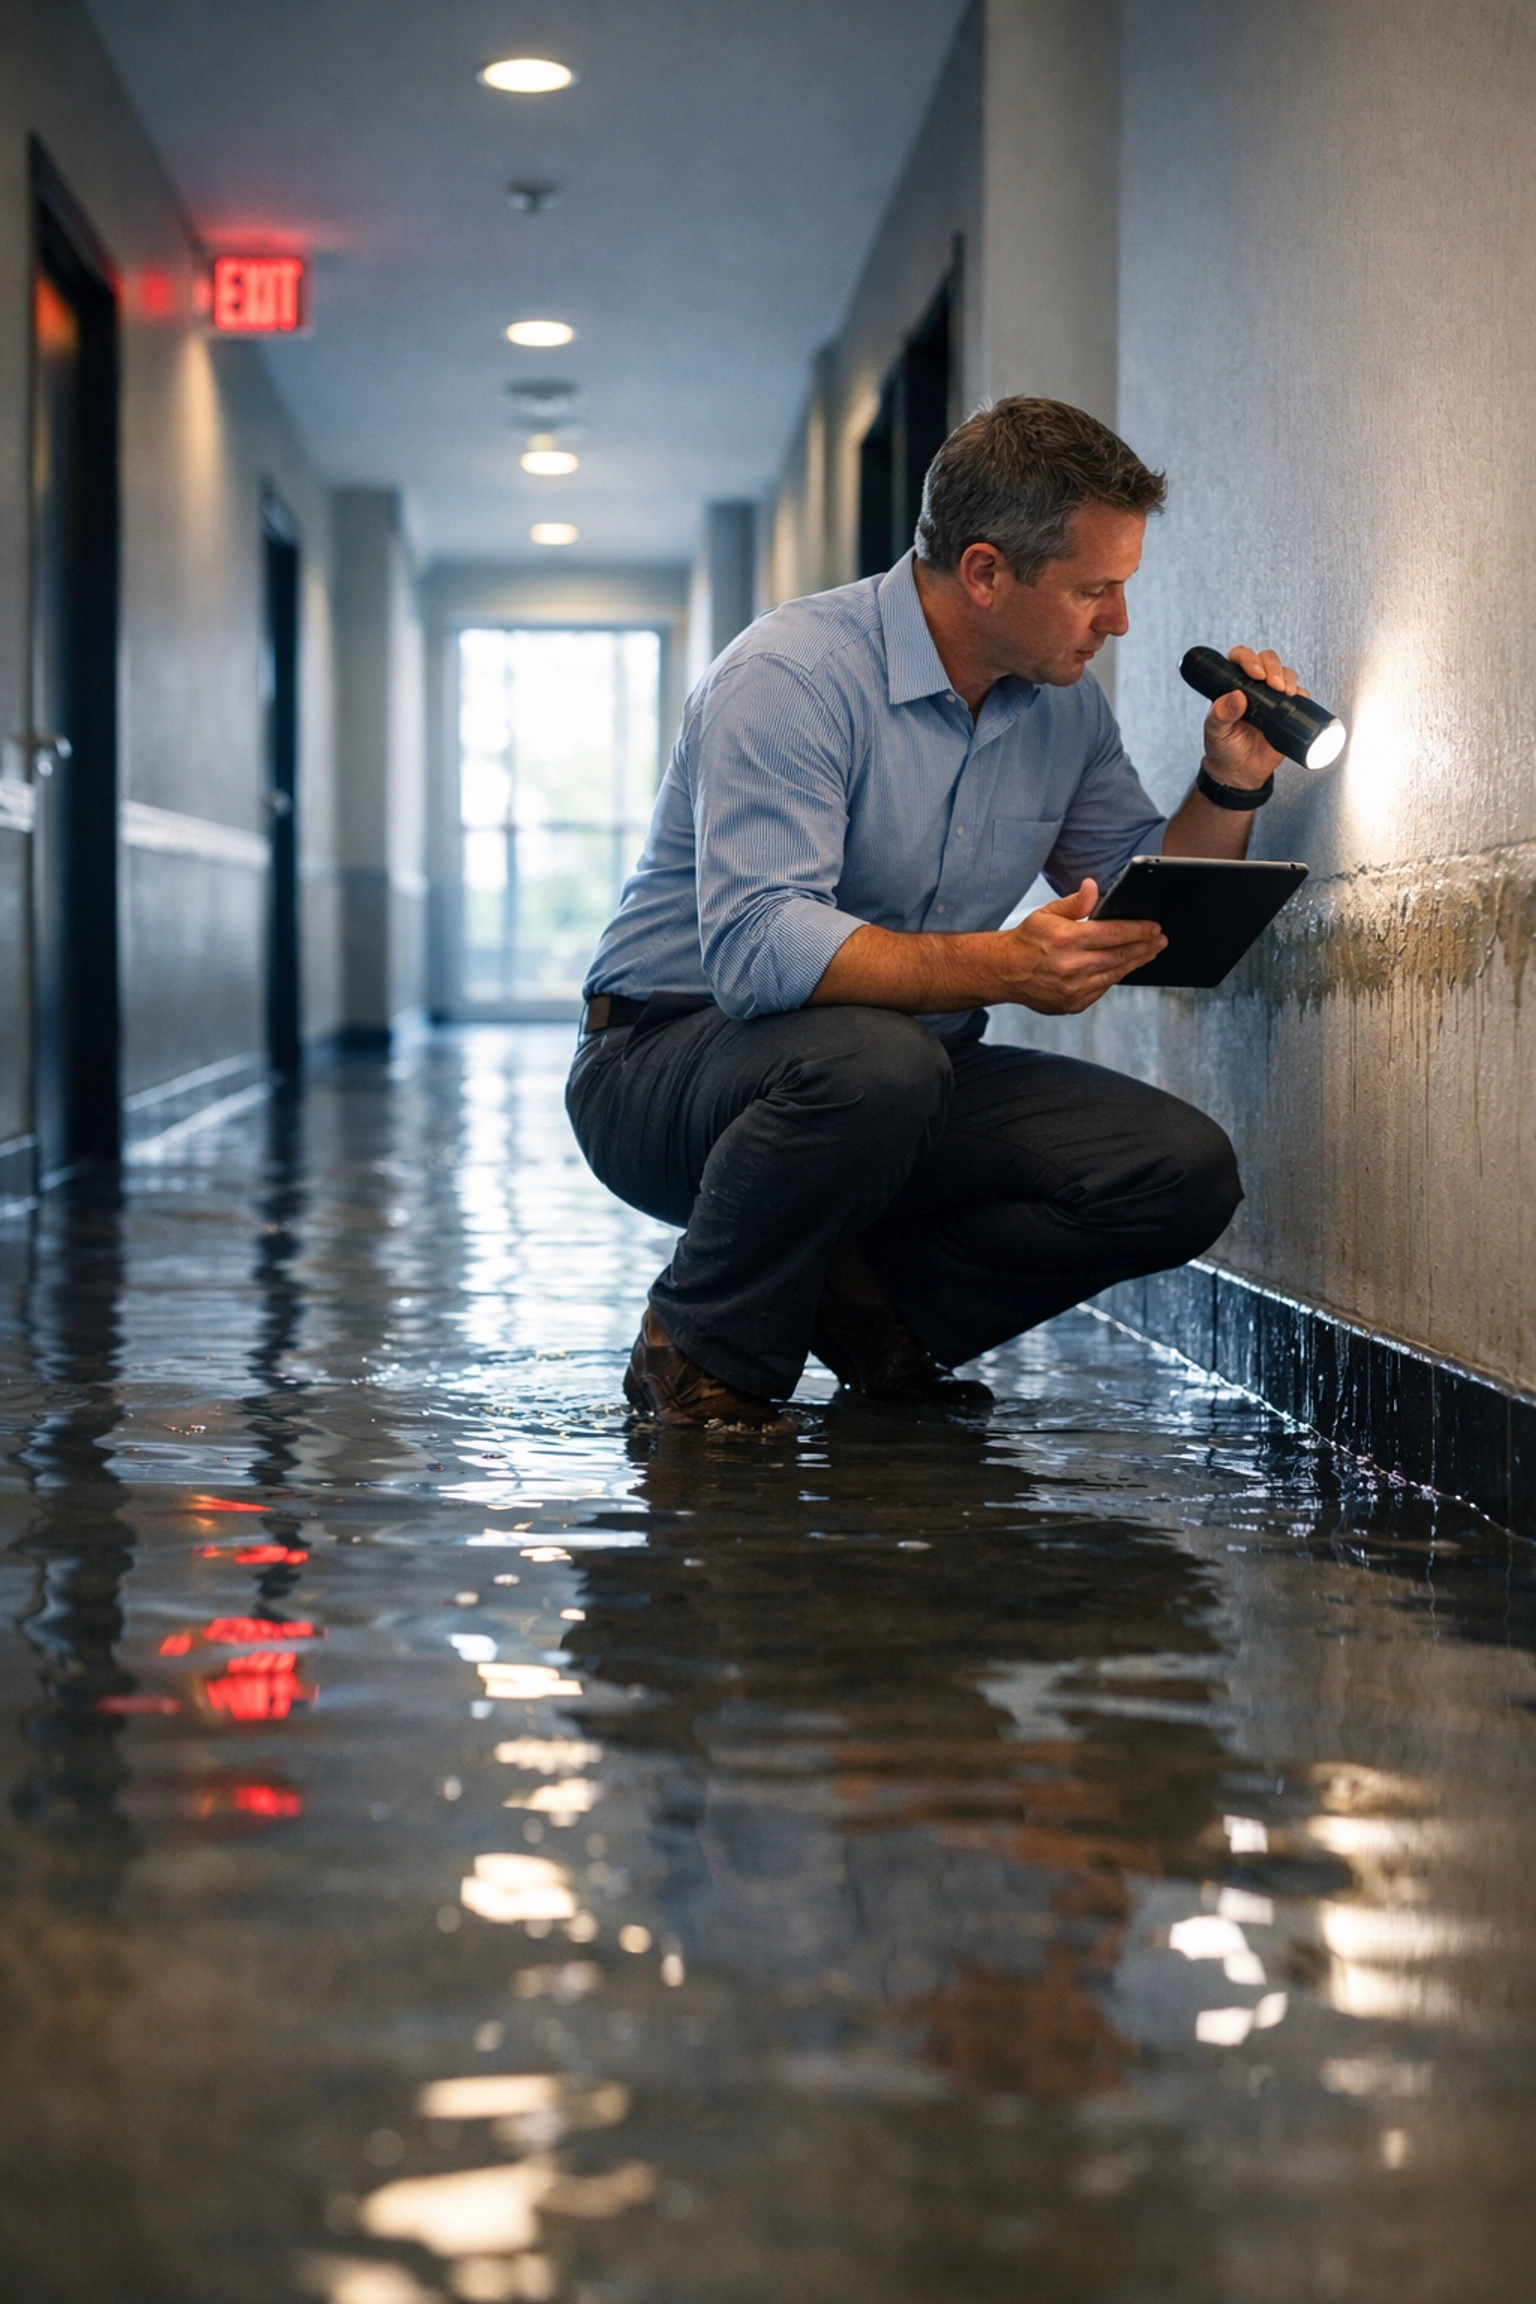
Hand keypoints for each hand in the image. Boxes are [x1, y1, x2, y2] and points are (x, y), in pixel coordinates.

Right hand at [999, 880, 1165, 1014]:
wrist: (1004, 972)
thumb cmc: (1027, 939)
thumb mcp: (1047, 913)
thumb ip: (1075, 902)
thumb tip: (1093, 887)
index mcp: (1066, 939)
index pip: (1114, 933)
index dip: (1139, 930)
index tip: (1155, 927)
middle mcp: (1071, 966)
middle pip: (1120, 955)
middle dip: (1145, 947)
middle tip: (1161, 940)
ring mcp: (1073, 989)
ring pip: (1115, 974)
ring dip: (1136, 962)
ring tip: (1150, 952)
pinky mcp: (1073, 1004)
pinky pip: (1103, 989)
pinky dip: (1116, 977)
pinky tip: (1124, 966)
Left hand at [1202, 643, 1304, 787]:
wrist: (1240, 772)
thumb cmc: (1224, 749)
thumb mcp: (1215, 732)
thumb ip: (1220, 715)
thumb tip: (1235, 697)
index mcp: (1232, 685)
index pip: (1240, 658)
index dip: (1249, 659)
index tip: (1256, 673)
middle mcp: (1253, 687)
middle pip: (1267, 660)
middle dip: (1273, 667)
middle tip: (1274, 684)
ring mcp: (1272, 697)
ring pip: (1285, 674)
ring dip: (1288, 678)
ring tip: (1285, 693)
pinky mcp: (1287, 711)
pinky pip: (1300, 695)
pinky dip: (1302, 694)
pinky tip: (1297, 700)